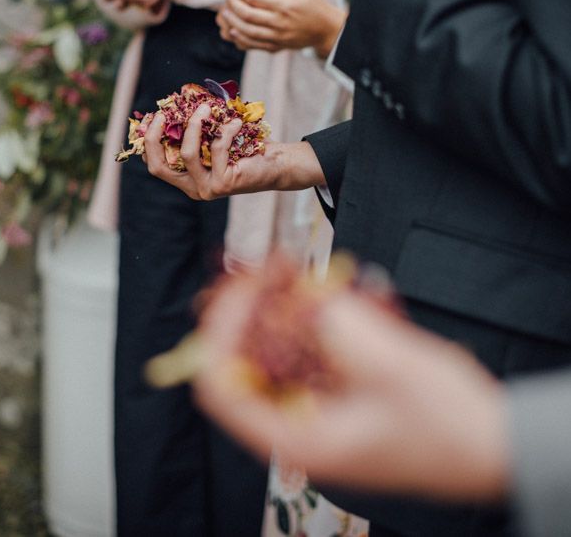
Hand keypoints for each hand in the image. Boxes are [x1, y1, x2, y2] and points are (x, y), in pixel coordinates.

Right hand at [142, 104, 324, 199]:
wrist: (276, 164)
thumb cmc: (245, 147)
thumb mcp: (214, 136)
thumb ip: (196, 128)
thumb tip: (178, 101)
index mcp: (186, 179)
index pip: (155, 164)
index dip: (148, 141)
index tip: (155, 116)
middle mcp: (192, 188)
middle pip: (158, 167)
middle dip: (154, 137)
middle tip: (162, 113)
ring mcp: (206, 189)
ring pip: (187, 154)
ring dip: (194, 125)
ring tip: (206, 106)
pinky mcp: (223, 184)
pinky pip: (216, 148)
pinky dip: (225, 130)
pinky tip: (236, 122)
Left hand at [194, 280, 510, 502]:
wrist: (496, 448)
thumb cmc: (451, 425)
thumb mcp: (395, 367)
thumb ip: (341, 325)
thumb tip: (305, 295)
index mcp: (299, 439)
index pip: (220, 386)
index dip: (221, 329)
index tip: (246, 285)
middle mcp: (296, 431)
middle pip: (237, 367)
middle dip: (246, 311)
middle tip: (266, 268)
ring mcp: (313, 415)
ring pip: (264, 359)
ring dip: (268, 312)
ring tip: (283, 270)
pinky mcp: (331, 400)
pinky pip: (295, 359)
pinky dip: (296, 324)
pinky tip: (310, 293)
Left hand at [217, 0, 345, 55]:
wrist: (324, 30)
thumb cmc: (312, 4)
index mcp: (285, 6)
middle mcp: (279, 24)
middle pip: (248, 16)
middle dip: (233, 5)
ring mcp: (276, 38)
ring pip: (247, 32)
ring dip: (232, 22)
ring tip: (225, 14)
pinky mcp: (275, 47)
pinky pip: (252, 46)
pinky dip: (239, 39)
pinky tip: (233, 31)